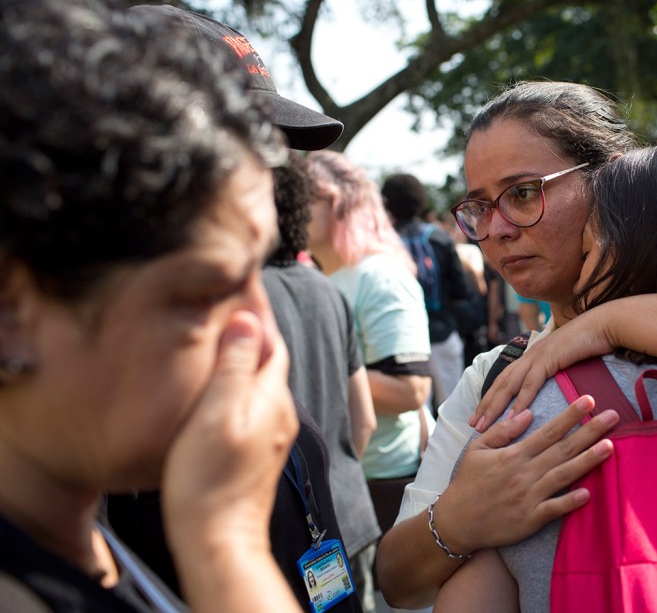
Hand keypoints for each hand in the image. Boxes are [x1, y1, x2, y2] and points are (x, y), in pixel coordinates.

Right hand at [162, 311, 297, 558]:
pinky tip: (218, 388)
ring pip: (260, 382)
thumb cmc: (209, 477)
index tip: (241, 286)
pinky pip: (252, 404)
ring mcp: (271, 434)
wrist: (219, 539)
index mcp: (271, 396)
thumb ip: (235, 366)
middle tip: (226, 307)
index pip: (272, 341)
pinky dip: (238, 385)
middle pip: (269, 360)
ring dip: (244, 358)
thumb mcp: (217, 413)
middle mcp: (279, 412)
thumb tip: (249, 319)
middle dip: (252, 332)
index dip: (257, 313)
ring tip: (218, 340)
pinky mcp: (257, 452)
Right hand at [433, 395, 617, 555]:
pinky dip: (571, 501)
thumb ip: (502, 431)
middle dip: (590, 431)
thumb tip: (528, 413)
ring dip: (588, 461)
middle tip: (613, 416)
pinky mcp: (530, 519)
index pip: (548, 431)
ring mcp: (529, 496)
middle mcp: (525, 473)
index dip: (570, 415)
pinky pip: (554, 509)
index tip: (589, 400)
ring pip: (564, 475)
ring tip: (610, 446)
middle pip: (563, 449)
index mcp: (514, 455)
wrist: (455, 522)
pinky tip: (588, 493)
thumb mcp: (476, 450)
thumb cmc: (467, 483)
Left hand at [471, 309, 614, 430]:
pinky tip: (511, 417)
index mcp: (533, 354)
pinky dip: (519, 402)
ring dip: (495, 406)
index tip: (482, 414)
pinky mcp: (548, 359)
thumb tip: (553, 384)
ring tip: (483, 425)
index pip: (506, 378)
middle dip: (485, 405)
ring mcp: (537, 356)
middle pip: (501, 383)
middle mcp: (530, 354)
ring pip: (509, 385)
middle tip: (473, 424)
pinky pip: (530, 384)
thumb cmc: (591, 342)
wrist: (604, 325)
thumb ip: (557, 370)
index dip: (492, 396)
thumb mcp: (568, 358)